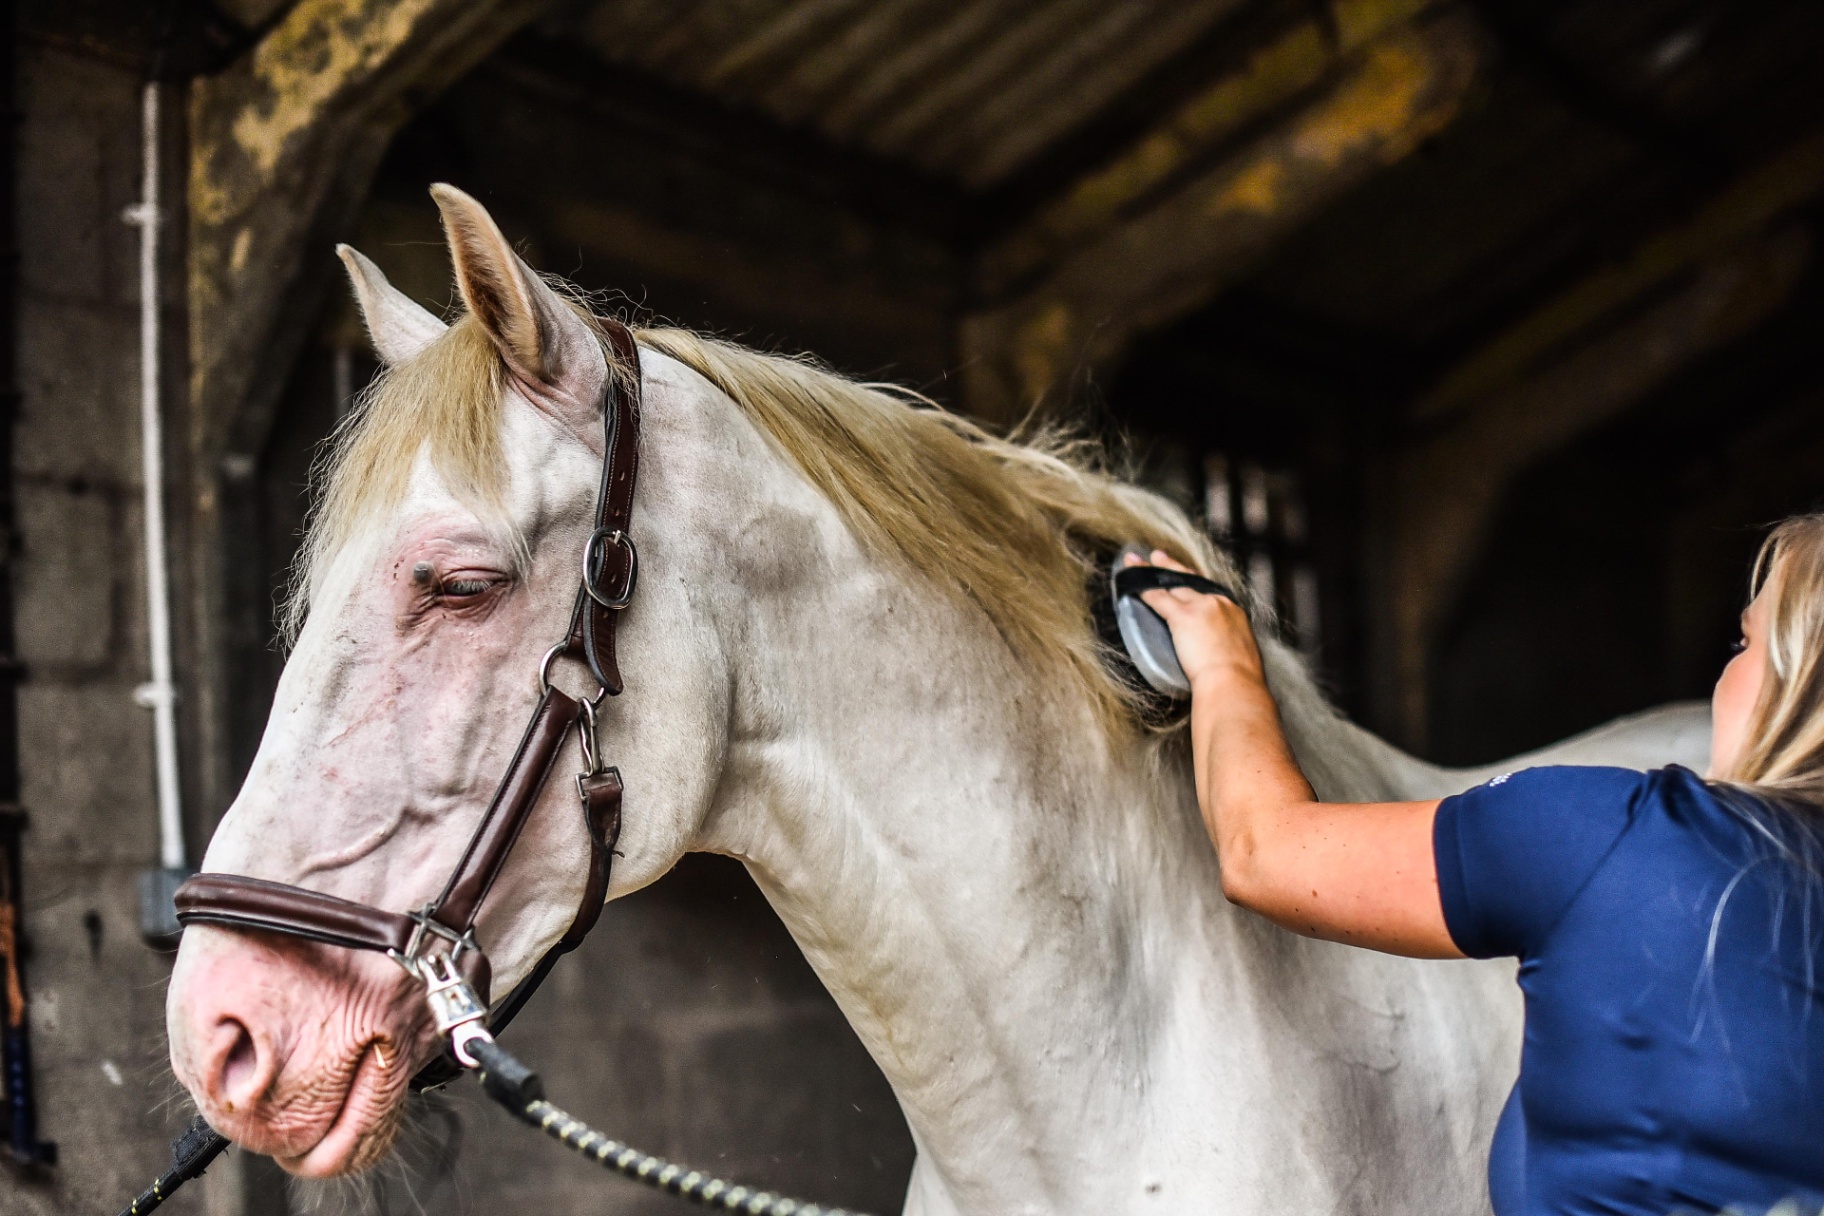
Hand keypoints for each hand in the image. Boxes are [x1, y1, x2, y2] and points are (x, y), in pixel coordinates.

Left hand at [1124, 550, 1262, 690]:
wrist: (1234, 683)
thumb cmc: (1239, 680)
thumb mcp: (1241, 655)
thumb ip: (1228, 646)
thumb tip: (1221, 653)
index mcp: (1233, 611)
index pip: (1208, 590)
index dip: (1192, 581)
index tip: (1185, 576)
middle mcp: (1218, 602)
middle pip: (1189, 579)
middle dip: (1171, 567)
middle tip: (1157, 557)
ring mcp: (1201, 606)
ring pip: (1170, 583)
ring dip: (1150, 572)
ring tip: (1135, 562)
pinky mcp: (1183, 616)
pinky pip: (1157, 598)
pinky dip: (1142, 590)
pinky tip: (1130, 585)